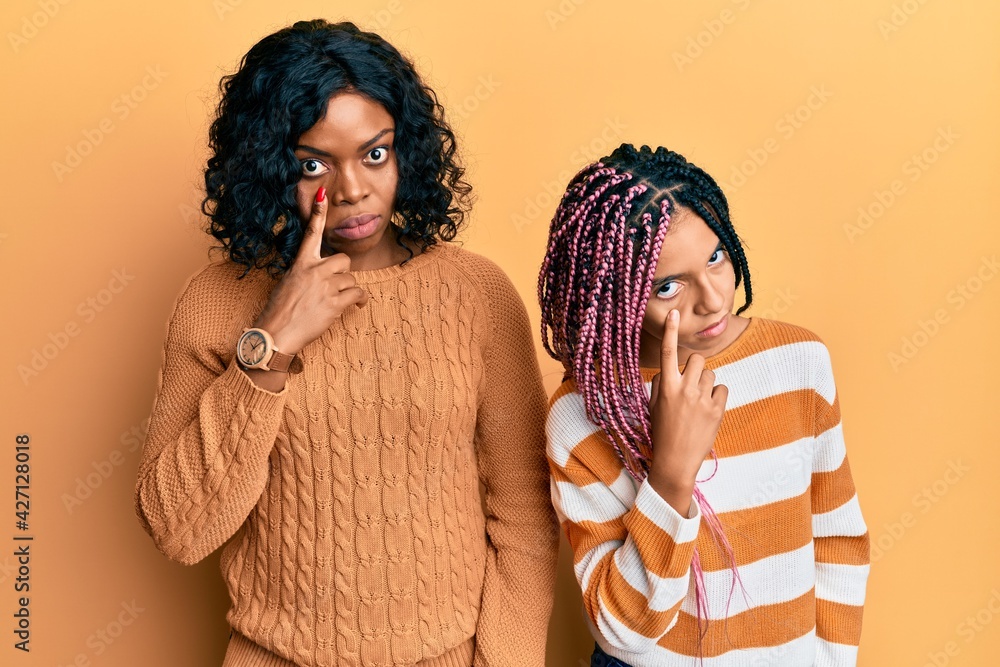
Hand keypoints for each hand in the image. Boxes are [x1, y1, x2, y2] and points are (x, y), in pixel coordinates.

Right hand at [252, 187, 368, 355]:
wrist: (276, 335)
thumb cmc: (279, 313)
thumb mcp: (288, 285)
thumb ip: (305, 275)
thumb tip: (320, 276)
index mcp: (300, 264)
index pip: (311, 233)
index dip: (318, 212)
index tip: (322, 193)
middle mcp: (314, 270)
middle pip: (343, 260)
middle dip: (342, 273)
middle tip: (334, 287)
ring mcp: (325, 285)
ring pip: (350, 279)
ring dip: (347, 290)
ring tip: (335, 303)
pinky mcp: (335, 302)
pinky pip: (358, 293)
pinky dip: (360, 300)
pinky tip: (358, 305)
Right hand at [646, 309, 727, 514]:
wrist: (676, 462)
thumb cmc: (661, 433)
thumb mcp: (654, 407)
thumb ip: (660, 384)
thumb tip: (668, 371)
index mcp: (665, 388)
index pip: (667, 353)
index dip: (670, 332)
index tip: (673, 314)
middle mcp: (684, 390)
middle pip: (696, 360)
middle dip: (696, 367)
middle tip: (691, 383)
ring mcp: (702, 400)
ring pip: (711, 374)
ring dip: (706, 383)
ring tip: (698, 402)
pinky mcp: (717, 411)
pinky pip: (722, 390)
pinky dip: (716, 397)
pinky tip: (708, 410)